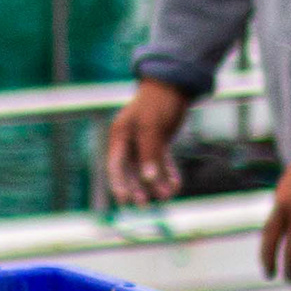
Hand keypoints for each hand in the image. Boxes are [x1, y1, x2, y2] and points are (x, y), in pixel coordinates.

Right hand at [101, 78, 192, 205]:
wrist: (176, 85)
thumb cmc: (158, 103)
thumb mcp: (152, 127)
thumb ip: (149, 154)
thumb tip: (148, 180)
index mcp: (120, 135)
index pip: (115, 165)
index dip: (118, 183)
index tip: (124, 200)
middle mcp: (130, 141)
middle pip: (130, 171)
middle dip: (138, 188)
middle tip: (145, 205)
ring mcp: (145, 142)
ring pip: (148, 169)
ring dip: (157, 183)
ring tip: (168, 196)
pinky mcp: (159, 142)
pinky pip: (162, 162)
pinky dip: (168, 173)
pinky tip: (176, 185)